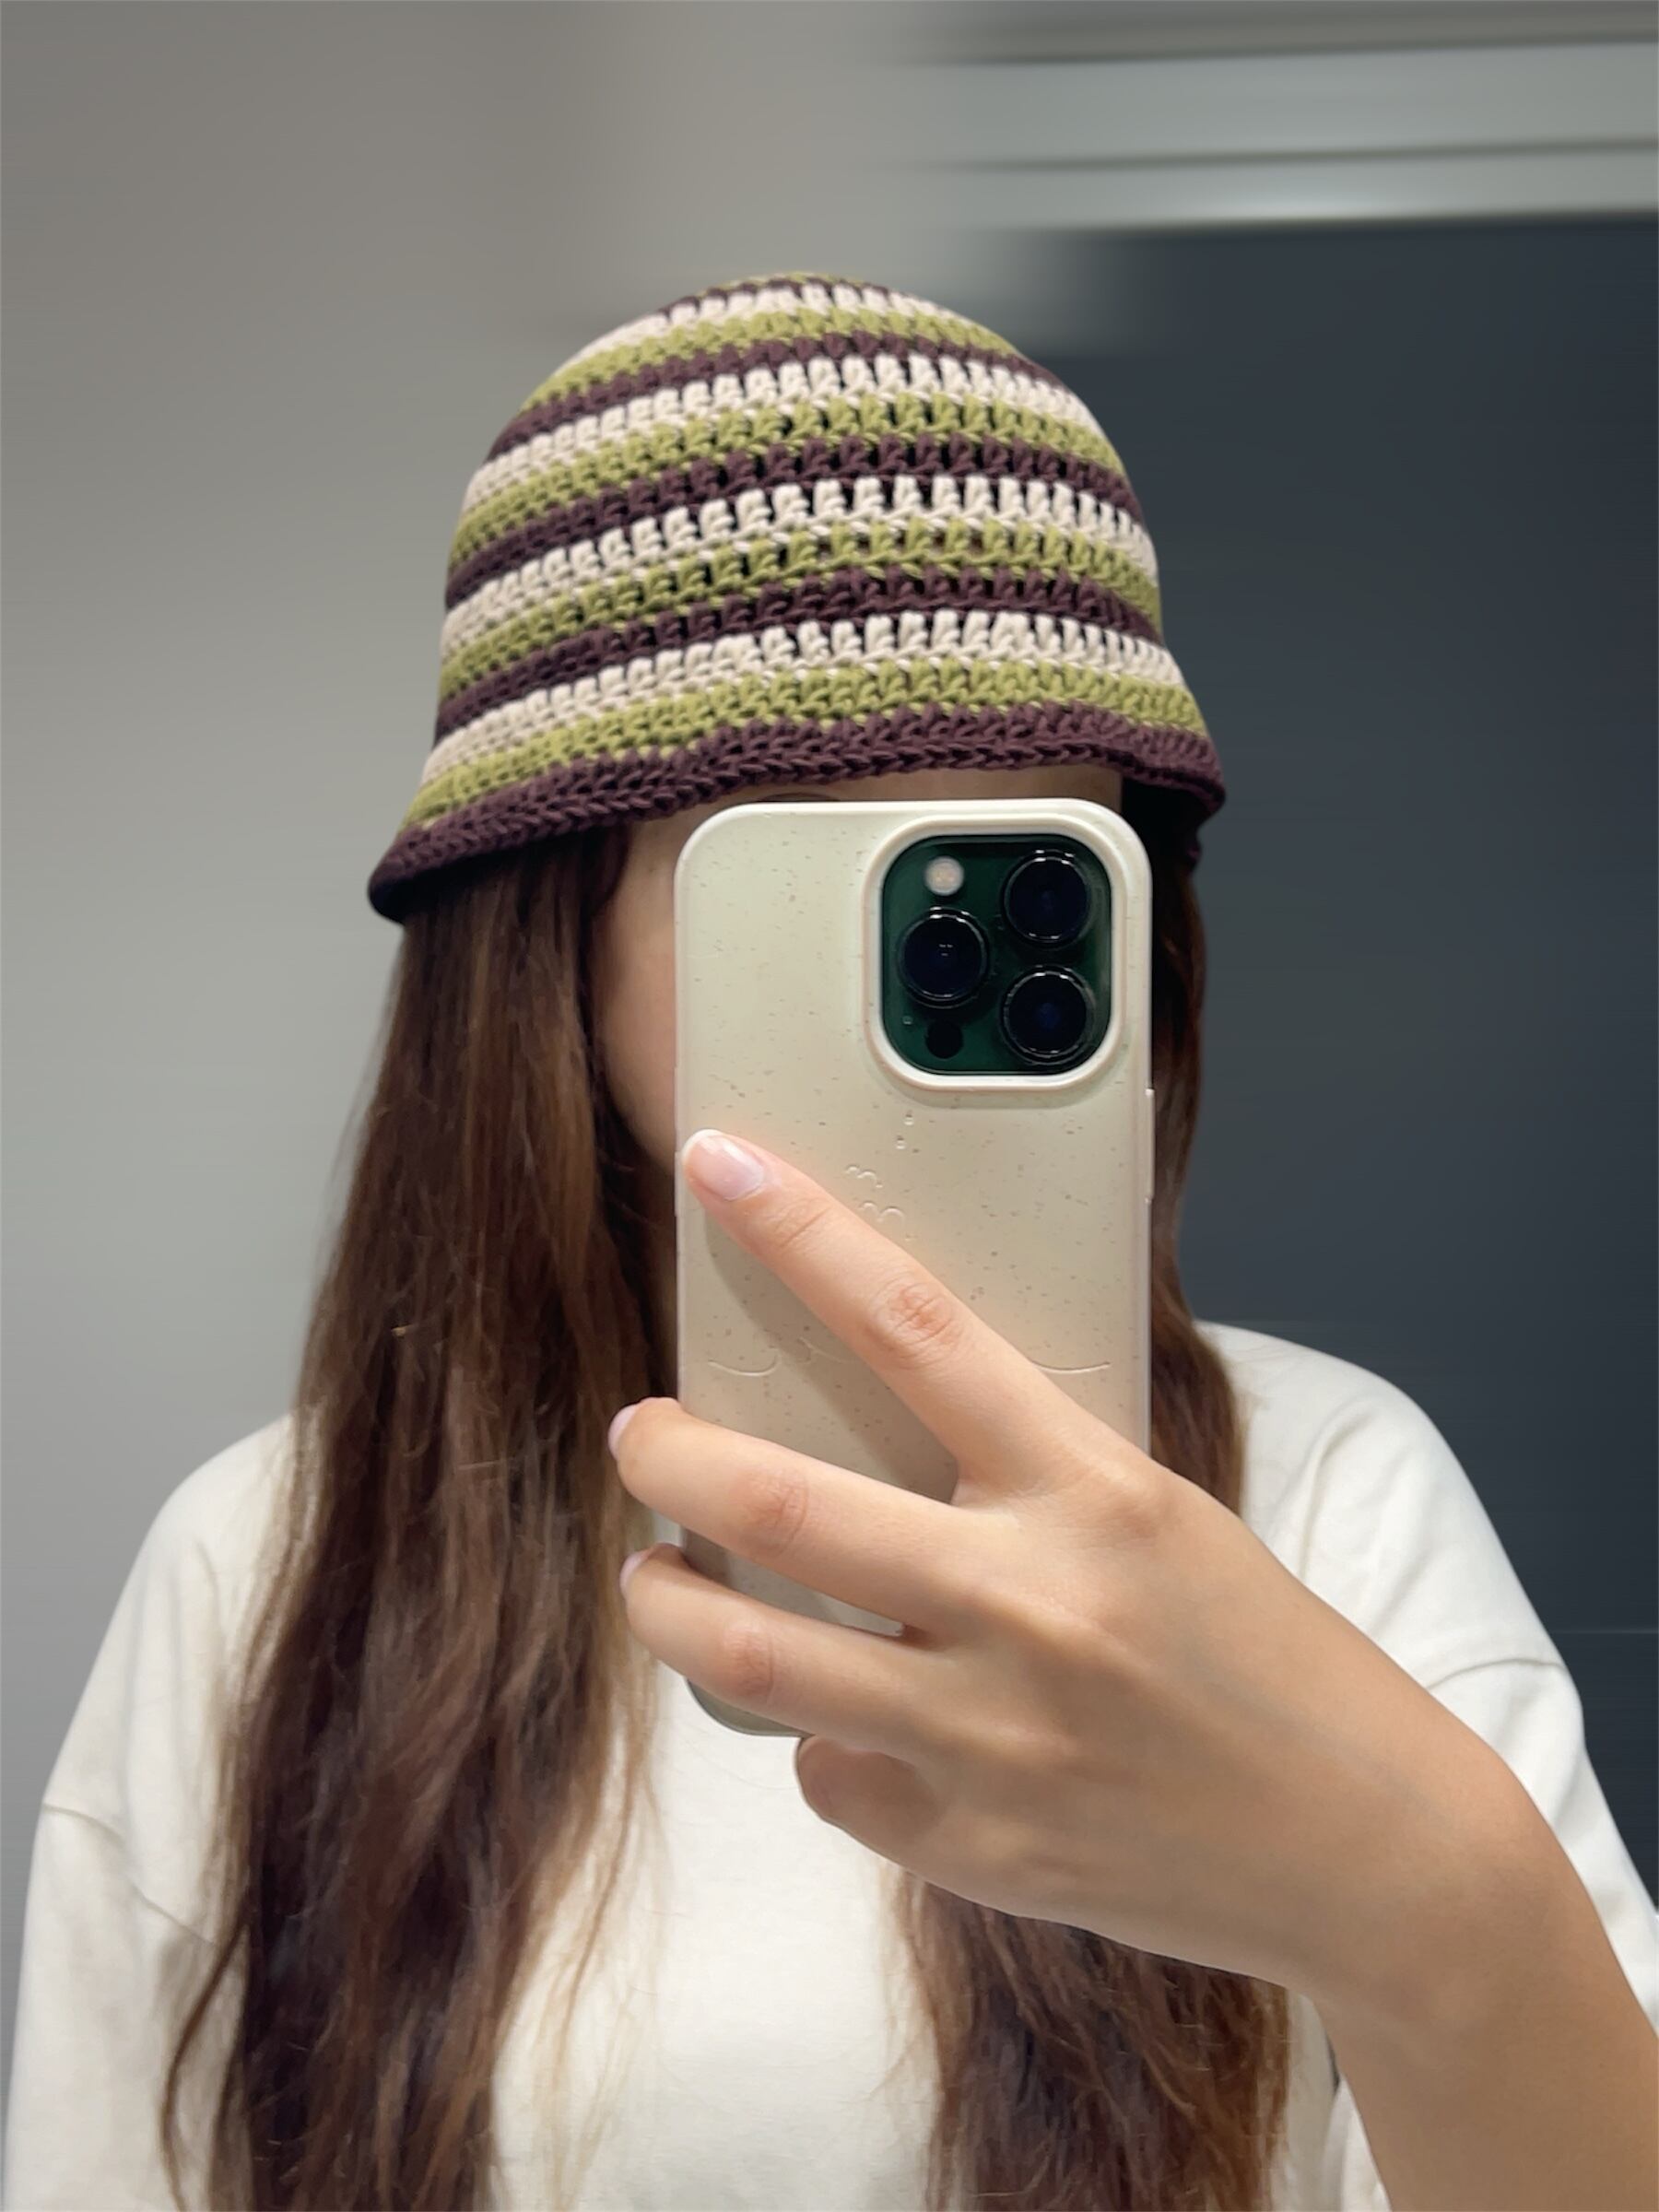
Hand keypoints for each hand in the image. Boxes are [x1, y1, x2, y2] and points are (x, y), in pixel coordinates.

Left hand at [612, 1127, 1527, 2019]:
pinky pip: (828, 1772)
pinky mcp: (969, 1844)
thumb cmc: (1265, 1660)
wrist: (1365, 1849)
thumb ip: (1029, 1475)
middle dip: (669, 1454)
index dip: (802, 1236)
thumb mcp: (1162, 1519)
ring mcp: (991, 1734)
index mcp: (1095, 1491)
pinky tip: (853, 1726)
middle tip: (639, 1432)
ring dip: (666, 1606)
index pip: (915, 1327)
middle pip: (781, 1505)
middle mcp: (1032, 1603)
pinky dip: (819, 1739)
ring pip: (752, 1657)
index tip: (720, 1166)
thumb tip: (881, 1426)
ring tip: (651, 1577)